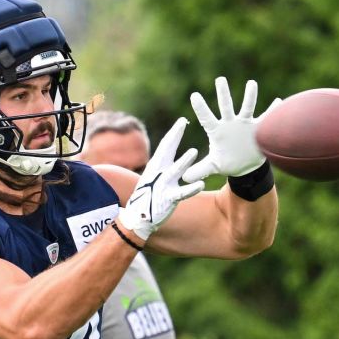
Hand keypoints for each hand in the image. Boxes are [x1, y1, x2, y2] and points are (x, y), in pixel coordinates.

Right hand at [116, 118, 203, 239]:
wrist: (137, 217)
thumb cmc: (148, 196)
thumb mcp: (153, 178)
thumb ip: (162, 166)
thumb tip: (168, 154)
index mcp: (156, 166)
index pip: (166, 146)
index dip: (174, 133)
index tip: (182, 121)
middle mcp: (158, 172)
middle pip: (167, 150)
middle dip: (175, 136)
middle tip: (183, 123)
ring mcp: (163, 185)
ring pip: (175, 171)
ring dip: (183, 161)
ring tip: (194, 151)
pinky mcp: (168, 199)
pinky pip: (181, 193)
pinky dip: (191, 189)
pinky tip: (200, 184)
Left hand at [182, 76, 281, 181]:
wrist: (246, 167)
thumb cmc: (228, 162)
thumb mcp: (213, 166)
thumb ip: (200, 169)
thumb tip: (185, 178)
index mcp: (217, 131)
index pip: (207, 118)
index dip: (201, 108)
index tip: (194, 96)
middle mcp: (230, 123)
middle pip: (226, 106)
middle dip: (223, 93)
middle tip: (220, 79)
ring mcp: (245, 124)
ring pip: (247, 107)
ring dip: (249, 96)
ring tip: (251, 83)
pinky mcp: (258, 129)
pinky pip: (266, 118)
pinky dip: (272, 111)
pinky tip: (278, 102)